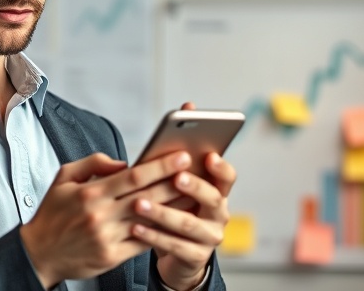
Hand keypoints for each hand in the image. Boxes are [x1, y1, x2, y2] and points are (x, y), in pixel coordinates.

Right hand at [20, 151, 190, 287]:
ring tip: (196, 197)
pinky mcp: (111, 256)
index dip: (161, 166)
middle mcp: (101, 215)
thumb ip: (93, 163)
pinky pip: (142, 242)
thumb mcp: (63, 178)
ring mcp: (107, 237)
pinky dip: (161, 232)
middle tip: (198, 172)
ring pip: (149, 220)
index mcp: (91, 193)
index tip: (182, 157)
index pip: (134, 176)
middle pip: (147, 197)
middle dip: (176, 183)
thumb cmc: (52, 214)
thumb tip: (122, 162)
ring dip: (175, 208)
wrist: (38, 254)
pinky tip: (176, 223)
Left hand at [133, 102, 237, 290]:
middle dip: (194, 187)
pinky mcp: (195, 257)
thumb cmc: (174, 205)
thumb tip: (188, 106)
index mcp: (217, 191)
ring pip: (188, 224)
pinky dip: (153, 236)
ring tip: (140, 202)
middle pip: (212, 198)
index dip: (221, 167)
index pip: (228, 177)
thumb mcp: (177, 180)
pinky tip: (135, 227)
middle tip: (176, 177)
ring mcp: (209, 237)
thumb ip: (182, 147)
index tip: (209, 156)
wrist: (177, 253)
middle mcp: (219, 214)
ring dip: (163, 212)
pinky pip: (174, 246)